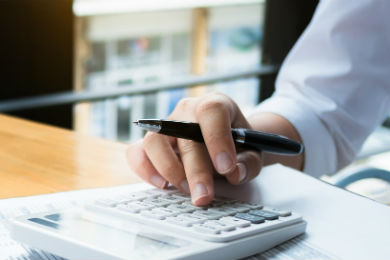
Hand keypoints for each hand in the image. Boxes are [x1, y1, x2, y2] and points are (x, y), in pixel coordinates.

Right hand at [126, 93, 261, 205]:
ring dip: (169, 170)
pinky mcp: (151, 144)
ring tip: (186, 190)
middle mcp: (186, 112)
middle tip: (204, 196)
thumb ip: (248, 163)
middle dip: (195, 170)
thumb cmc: (237, 145)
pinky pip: (136, 152)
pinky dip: (145, 170)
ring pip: (154, 141)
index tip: (226, 167)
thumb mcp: (252, 152)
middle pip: (184, 136)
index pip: (211, 111)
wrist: (225, 144)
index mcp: (215, 105)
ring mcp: (165, 127)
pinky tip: (163, 185)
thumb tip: (234, 174)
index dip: (217, 139)